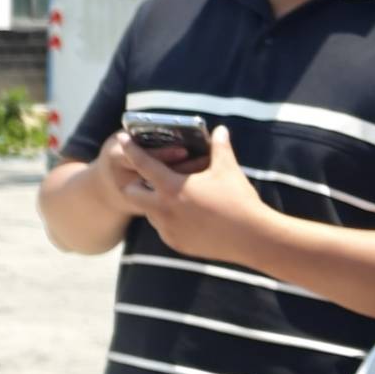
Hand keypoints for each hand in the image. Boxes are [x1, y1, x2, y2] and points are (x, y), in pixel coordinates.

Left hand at [110, 126, 263, 262]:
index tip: (122, 140)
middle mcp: (163, 209)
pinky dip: (168, 220)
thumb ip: (219, 147)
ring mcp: (167, 229)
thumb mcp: (228, 169)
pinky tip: (185, 216)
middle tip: (151, 178)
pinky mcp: (175, 243)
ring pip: (148, 213)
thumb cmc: (239, 200)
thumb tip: (220, 130)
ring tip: (173, 196)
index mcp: (172, 187)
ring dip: (154, 203)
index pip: (143, 164)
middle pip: (131, 194)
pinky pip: (163, 229)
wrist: (252, 238)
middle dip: (136, 184)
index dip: (131, 150)